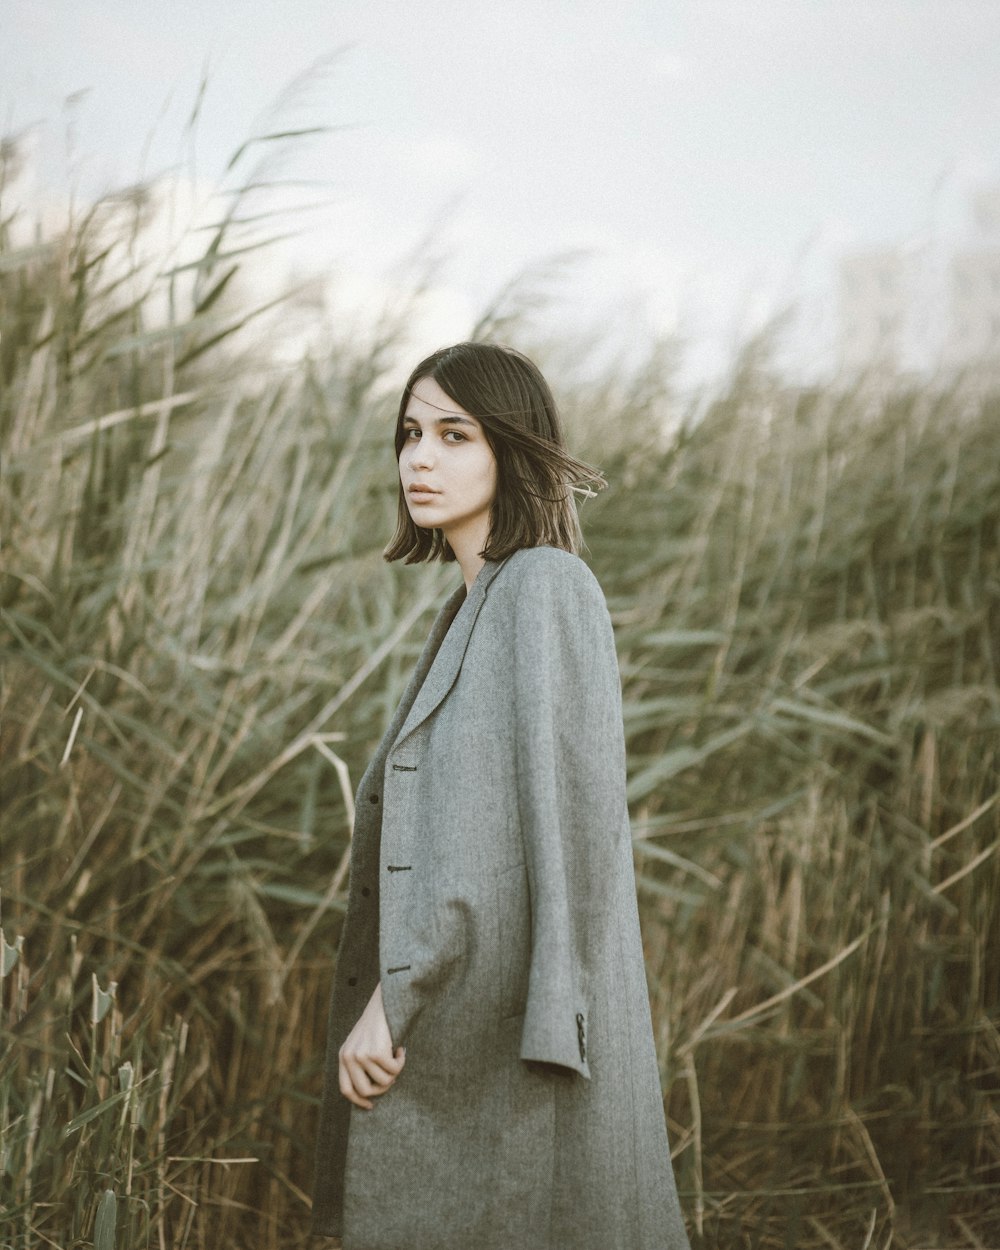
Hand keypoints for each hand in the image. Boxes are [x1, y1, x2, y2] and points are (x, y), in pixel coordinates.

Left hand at [338, 982, 405, 1109]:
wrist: (384, 1002)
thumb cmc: (376, 1024)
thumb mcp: (361, 1043)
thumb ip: (359, 1064)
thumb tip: (369, 1093)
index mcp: (343, 1056)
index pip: (346, 1089)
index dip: (358, 1100)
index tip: (370, 1105)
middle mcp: (349, 1057)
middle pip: (365, 1090)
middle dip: (382, 1088)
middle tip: (392, 1076)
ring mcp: (361, 1055)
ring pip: (384, 1081)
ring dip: (395, 1072)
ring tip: (397, 1056)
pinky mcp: (376, 1052)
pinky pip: (394, 1070)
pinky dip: (401, 1062)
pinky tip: (400, 1049)